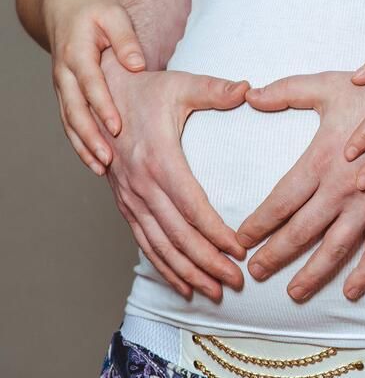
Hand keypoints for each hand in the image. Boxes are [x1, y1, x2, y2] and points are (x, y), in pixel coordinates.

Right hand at [43, 0, 145, 175]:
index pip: (90, 84)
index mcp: (77, 53)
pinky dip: (80, 143)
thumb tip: (137, 65)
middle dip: (90, 136)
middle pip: (75, 110)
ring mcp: (63, 87)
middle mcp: (65, 73)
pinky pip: (70, 122)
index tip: (117, 127)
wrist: (64, 8)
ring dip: (83, 146)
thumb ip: (125, 39)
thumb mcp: (113, 14)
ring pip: (69, 121)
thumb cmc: (94, 11)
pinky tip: (94, 162)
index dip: (103, 107)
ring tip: (100, 168)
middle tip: (107, 159)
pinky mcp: (67, 95)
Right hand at [99, 49, 247, 301]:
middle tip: (235, 282)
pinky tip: (181, 283)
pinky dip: (162, 266)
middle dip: (207, 263)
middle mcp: (141, 184)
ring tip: (214, 293)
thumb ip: (215, 90)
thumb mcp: (180, 85)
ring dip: (187, 272)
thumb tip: (250, 89)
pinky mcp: (125, 202)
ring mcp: (130, 197)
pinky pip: (144, 242)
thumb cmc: (145, 89)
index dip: (216, 233)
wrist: (100, 93)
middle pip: (178, 235)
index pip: (192, 207)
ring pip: (160, 245)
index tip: (241, 251)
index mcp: (159, 159)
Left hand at [237, 71, 364, 301]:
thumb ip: (287, 91)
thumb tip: (250, 95)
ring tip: (293, 293)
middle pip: (301, 231)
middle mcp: (341, 190)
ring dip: (312, 273)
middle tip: (256, 271)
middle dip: (275, 254)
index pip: (282, 200)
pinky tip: (350, 291)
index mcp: (321, 161)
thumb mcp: (328, 86)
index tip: (241, 239)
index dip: (259, 222)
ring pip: (335, 248)